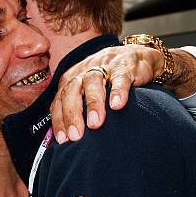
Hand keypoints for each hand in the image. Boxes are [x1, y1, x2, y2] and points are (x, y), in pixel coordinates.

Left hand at [50, 45, 195, 141]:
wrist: (136, 56)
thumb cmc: (107, 80)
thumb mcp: (86, 91)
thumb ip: (75, 108)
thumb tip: (66, 139)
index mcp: (72, 79)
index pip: (60, 100)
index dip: (60, 120)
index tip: (63, 139)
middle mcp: (84, 72)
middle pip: (72, 91)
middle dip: (72, 114)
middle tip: (76, 136)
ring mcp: (104, 67)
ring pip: (93, 83)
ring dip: (93, 104)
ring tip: (95, 124)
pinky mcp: (125, 68)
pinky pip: (120, 79)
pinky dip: (118, 91)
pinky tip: (117, 105)